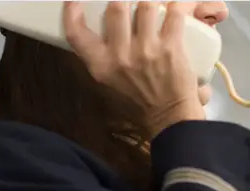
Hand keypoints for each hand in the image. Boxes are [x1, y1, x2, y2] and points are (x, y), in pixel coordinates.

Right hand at [63, 1, 204, 136]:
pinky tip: (175, 13)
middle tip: (130, 7)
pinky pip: (174, 13)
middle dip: (123, 2)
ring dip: (151, 5)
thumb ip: (101, 59)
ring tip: (155, 13)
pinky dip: (177, 9)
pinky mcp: (170, 48)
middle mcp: (120, 56)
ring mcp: (146, 50)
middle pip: (116, 7)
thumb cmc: (138, 104)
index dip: (72, 12)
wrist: (168, 120)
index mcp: (101, 66)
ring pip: (146, 6)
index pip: (77, 34)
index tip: (74, 1)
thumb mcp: (108, 84)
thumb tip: (99, 34)